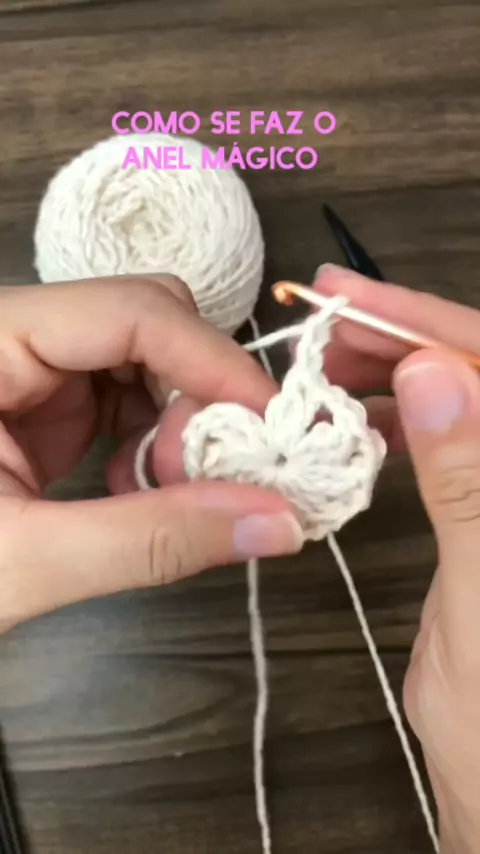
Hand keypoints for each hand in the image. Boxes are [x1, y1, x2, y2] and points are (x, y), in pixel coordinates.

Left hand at [0, 275, 302, 632]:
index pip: (128, 312)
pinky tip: (141, 488)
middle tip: (216, 472)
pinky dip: (152, 442)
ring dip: (179, 421)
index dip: (213, 363)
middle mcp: (12, 336)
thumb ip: (151, 540)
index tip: (277, 429)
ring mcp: (28, 367)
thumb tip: (279, 523)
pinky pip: (125, 399)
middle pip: (145, 321)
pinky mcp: (41, 404)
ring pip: (144, 360)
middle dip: (197, 394)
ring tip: (175, 489)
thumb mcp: (23, 561)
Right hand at [313, 264, 479, 851]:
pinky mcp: (479, 514)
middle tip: (324, 328)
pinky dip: (395, 420)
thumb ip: (468, 483)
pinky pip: (440, 444)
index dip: (430, 324)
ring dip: (393, 373)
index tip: (355, 300)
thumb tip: (434, 373)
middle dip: (402, 341)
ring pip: (456, 402)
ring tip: (327, 361)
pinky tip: (358, 413)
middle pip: (477, 375)